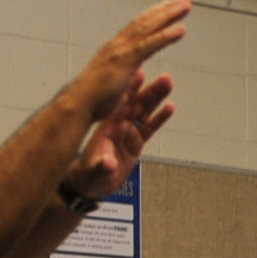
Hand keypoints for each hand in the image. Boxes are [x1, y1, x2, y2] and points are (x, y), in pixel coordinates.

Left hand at [66, 70, 174, 200]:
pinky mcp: (135, 143)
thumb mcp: (94, 172)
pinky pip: (150, 127)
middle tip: (165, 78)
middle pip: (137, 104)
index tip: (138, 73)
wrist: (89, 184)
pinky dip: (159, 117)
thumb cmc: (88, 176)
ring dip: (156, 97)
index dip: (129, 89)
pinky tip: (169, 107)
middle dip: (151, 90)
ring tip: (168, 83)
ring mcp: (127, 134)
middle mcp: (118, 127)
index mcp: (107, 128)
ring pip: (145, 111)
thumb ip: (103, 167)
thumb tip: (108, 163)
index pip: (120, 104)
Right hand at [70, 0, 190, 123]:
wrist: (79, 105)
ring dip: (169, 15)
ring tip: (186, 5)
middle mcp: (118, 44)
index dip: (155, 14)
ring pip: (149, 27)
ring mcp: (121, 51)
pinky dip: (166, 36)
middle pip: (146, 20)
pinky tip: (181, 29)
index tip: (170, 5)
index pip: (139, 26)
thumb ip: (124, 71)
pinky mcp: (125, 62)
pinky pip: (149, 46)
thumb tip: (134, 71)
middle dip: (166, 7)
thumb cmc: (94, 98)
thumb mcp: (113, 80)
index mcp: (116, 48)